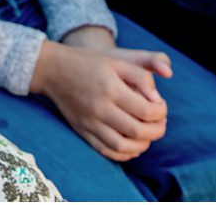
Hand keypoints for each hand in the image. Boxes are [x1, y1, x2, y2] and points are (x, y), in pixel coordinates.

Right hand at [31, 40, 170, 161]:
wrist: (54, 70)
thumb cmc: (89, 62)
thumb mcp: (117, 60)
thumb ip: (141, 77)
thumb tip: (157, 100)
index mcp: (110, 88)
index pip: (146, 110)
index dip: (161, 112)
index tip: (162, 106)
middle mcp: (99, 108)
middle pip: (137, 131)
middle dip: (156, 131)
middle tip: (161, 123)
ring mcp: (89, 123)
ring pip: (122, 147)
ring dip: (142, 145)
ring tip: (149, 135)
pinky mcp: (82, 131)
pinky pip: (106, 151)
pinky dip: (123, 154)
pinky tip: (133, 145)